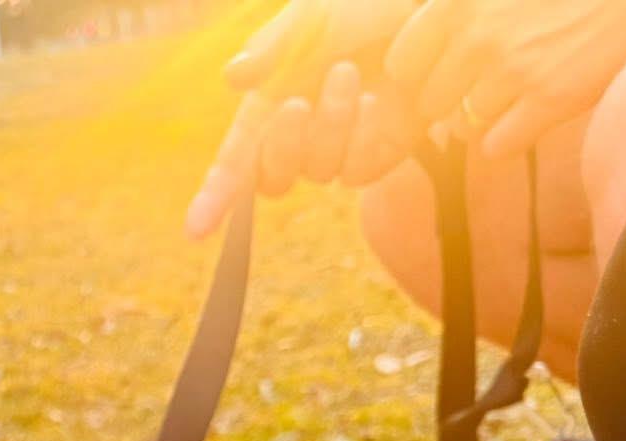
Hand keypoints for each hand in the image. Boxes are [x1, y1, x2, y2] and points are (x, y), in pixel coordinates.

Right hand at [188, 0, 424, 237]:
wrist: (430, 6)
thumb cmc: (362, 2)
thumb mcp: (311, 14)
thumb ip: (271, 46)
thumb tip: (232, 79)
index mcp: (270, 103)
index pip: (235, 162)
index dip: (214, 199)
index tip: (196, 232)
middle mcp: (302, 134)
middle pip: (272, 178)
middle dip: (280, 147)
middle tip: (296, 104)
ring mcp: (342, 148)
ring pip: (319, 171)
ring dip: (329, 125)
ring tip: (348, 73)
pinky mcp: (381, 153)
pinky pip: (359, 170)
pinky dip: (362, 137)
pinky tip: (375, 101)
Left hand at [385, 0, 625, 157]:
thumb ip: (458, 11)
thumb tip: (410, 54)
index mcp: (459, 2)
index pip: (402, 63)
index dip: (420, 75)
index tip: (442, 72)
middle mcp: (479, 36)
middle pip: (431, 103)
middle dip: (450, 104)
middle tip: (482, 90)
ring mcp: (513, 70)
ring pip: (462, 128)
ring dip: (483, 121)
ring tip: (514, 96)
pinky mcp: (549, 99)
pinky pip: (496, 147)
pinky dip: (507, 140)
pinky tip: (529, 118)